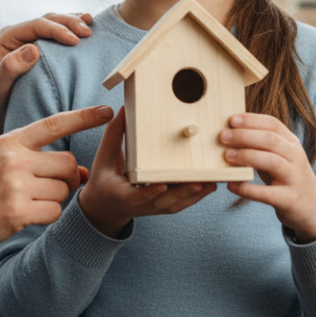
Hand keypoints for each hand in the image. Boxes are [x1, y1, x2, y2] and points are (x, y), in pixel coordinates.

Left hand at [0, 12, 93, 149]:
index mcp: (8, 38)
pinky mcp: (42, 51)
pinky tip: (88, 33)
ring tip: (92, 26)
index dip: (58, 30)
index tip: (76, 41)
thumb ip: (9, 68)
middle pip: (48, 20)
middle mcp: (20, 35)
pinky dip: (74, 32)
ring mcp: (31, 41)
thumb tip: (32, 49)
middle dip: (70, 22)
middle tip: (89, 32)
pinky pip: (59, 36)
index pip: (37, 26)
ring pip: (56, 23)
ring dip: (74, 23)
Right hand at [0, 105, 114, 272]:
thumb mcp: (4, 161)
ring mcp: (15, 186)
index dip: (83, 118)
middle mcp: (13, 159)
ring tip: (31, 200)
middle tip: (51, 185)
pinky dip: (48, 215)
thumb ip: (39, 159)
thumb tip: (82, 171)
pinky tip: (27, 214)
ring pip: (64, 189)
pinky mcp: (18, 211)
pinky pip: (55, 211)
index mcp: (10, 141)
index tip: (107, 111)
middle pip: (67, 163)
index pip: (54, 124)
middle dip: (68, 176)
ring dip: (56, 197)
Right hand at [77, 108, 215, 237]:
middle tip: (197, 183)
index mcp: (121, 194)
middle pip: (162, 202)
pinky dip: (196, 197)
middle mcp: (139, 205)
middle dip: (180, 193)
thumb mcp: (104, 156)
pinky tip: (210, 185)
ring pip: (175, 205)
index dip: (149, 192)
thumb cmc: (104, 177)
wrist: (106, 206)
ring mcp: (152, 208)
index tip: (162, 185)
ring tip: (211, 182)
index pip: (135, 196)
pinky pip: (180, 204)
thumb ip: (115, 133)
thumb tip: (124, 108)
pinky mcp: (162, 207)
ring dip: (194, 195)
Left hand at [220, 113, 315, 242]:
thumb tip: (230, 131)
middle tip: (223, 136)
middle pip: (271, 140)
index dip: (252, 120)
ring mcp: (294, 178)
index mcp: (292, 143)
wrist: (313, 206)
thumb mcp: (280, 155)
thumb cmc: (287, 176)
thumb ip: (261, 144)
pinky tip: (231, 185)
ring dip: (247, 156)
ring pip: (272, 162)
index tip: (231, 119)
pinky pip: (267, 193)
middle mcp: (296, 157)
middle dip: (245, 136)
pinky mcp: (289, 199)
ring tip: (227, 156)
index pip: (273, 124)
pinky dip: (247, 189)